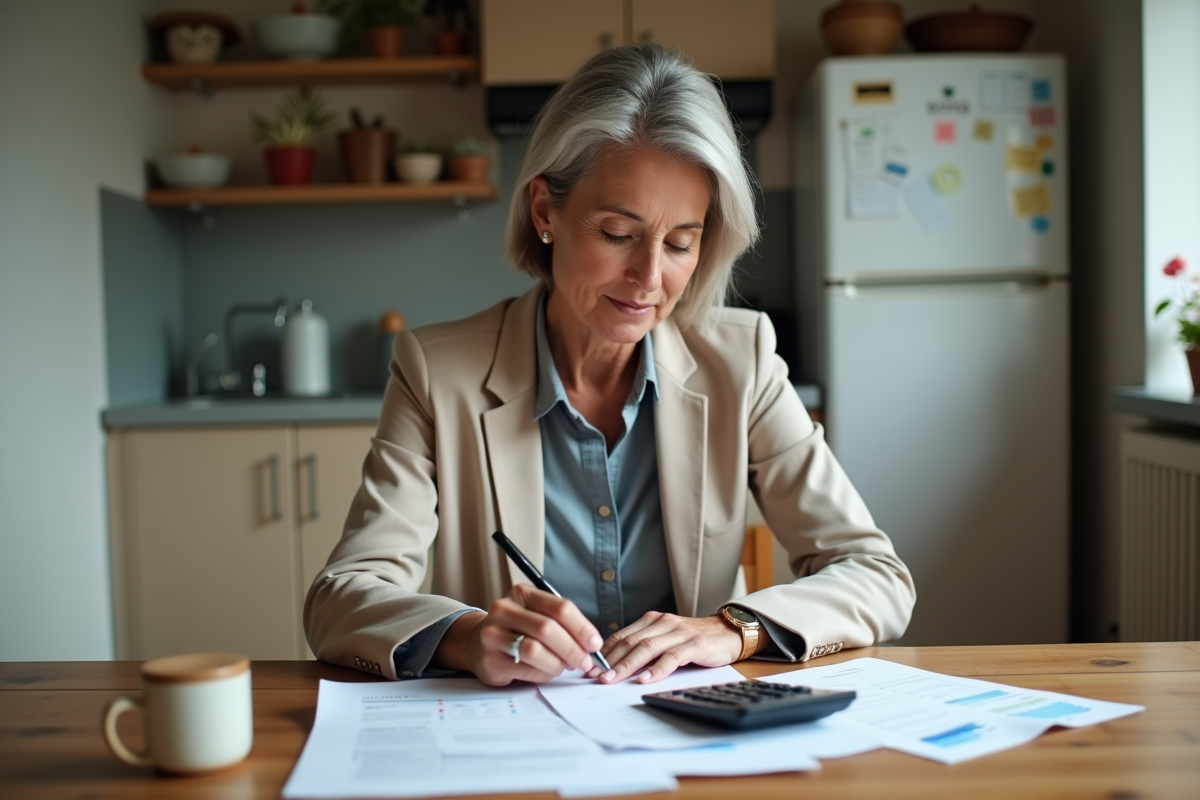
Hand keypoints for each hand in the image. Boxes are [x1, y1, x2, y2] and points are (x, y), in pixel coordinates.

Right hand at [445, 585, 603, 686]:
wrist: (478, 643)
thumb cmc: (517, 629)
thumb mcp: (537, 615)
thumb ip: (562, 624)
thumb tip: (591, 645)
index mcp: (522, 594)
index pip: (559, 608)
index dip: (582, 628)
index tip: (595, 644)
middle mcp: (503, 609)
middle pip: (548, 629)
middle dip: (573, 649)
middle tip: (585, 662)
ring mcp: (492, 634)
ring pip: (535, 650)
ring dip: (557, 663)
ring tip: (564, 667)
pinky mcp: (489, 660)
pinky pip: (525, 669)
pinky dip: (543, 673)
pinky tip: (546, 672)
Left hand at [592, 611, 742, 684]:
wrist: (728, 632)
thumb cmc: (693, 640)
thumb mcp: (665, 639)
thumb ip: (644, 647)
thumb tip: (615, 666)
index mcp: (652, 620)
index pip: (621, 636)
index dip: (604, 653)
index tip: (589, 669)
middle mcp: (662, 623)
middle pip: (630, 642)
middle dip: (611, 661)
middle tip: (596, 677)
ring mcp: (678, 632)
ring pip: (647, 648)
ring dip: (628, 665)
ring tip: (614, 680)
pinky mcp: (695, 644)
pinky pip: (672, 656)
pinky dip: (657, 669)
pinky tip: (646, 679)